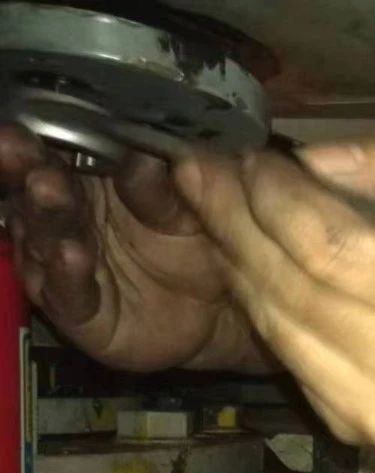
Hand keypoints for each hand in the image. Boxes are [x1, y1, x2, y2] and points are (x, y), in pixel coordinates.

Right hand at [0, 124, 264, 371]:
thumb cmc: (194, 248)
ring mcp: (66, 267)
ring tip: (49, 191)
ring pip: (44, 239)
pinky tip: (71, 255)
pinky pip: (67, 294)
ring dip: (46, 216)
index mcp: (88, 182)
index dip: (38, 140)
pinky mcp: (80, 312)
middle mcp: (67, 221)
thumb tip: (145, 155)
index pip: (54, 155)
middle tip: (26, 154)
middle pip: (36, 193)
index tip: (30, 127)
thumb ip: (163, 188)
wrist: (215, 309)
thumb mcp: (187, 211)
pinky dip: (67, 275)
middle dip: (29, 171)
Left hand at [172, 125, 374, 459]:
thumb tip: (313, 163)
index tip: (254, 160)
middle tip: (204, 172)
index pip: (340, 251)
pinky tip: (251, 265)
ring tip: (213, 207)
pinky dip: (262, 304)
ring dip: (237, 259)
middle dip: (239, 220)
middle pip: (295, 286)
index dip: (282, 200)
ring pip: (278, 324)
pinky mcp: (353, 432)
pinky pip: (288, 356)